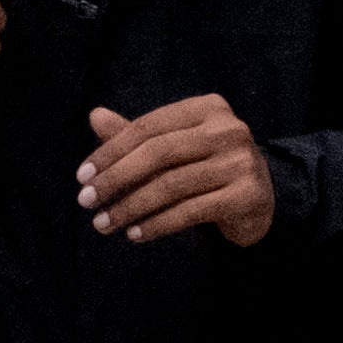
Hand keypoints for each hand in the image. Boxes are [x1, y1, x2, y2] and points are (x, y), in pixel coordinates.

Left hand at [79, 95, 277, 247]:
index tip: (82, 176)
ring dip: (131, 207)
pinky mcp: (247, 195)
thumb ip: (137, 135)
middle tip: (86, 201)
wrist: (259, 199)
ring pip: (172, 185)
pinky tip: (135, 234)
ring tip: (104, 224)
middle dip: (116, 179)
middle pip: (158, 153)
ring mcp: (240, 161)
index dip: (111, 151)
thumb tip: (94, 116)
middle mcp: (228, 129)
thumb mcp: (173, 147)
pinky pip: (191, 211)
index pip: (148, 127)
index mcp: (207, 108)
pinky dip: (158, 224)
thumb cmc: (208, 168)